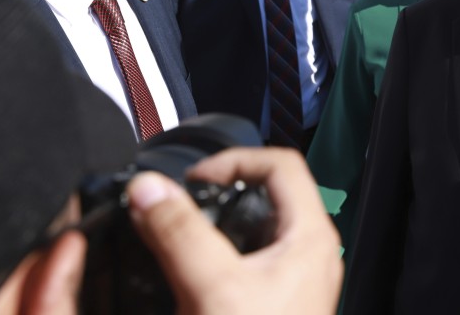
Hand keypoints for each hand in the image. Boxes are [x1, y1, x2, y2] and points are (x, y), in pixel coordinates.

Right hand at [126, 147, 342, 314]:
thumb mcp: (212, 287)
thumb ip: (180, 234)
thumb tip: (149, 188)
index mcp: (310, 235)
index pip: (282, 164)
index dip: (235, 159)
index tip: (192, 178)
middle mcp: (311, 252)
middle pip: (271, 193)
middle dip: (223, 190)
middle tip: (182, 201)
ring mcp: (297, 278)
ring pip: (259, 228)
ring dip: (219, 222)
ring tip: (181, 230)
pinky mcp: (280, 302)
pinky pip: (252, 259)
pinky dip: (222, 252)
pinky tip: (192, 270)